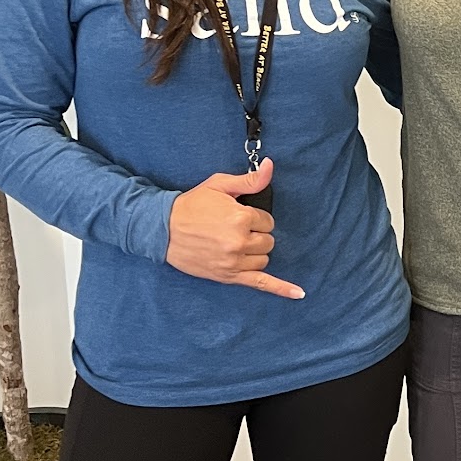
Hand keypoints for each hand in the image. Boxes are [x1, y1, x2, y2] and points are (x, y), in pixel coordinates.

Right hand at [165, 159, 303, 297]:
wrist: (162, 228)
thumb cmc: (192, 205)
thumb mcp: (219, 184)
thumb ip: (249, 180)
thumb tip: (270, 166)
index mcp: (240, 218)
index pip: (267, 221)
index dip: (255, 217)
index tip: (239, 215)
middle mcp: (239, 242)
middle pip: (268, 241)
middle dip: (256, 234)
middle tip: (234, 229)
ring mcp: (234, 261)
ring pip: (264, 259)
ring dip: (255, 252)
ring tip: (235, 244)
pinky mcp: (228, 276)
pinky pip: (261, 284)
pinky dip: (281, 288)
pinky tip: (298, 294)